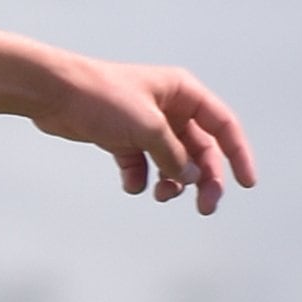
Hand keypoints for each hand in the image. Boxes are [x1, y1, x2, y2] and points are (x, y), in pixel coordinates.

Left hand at [33, 58, 258, 215]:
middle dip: (204, 179)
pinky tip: (131, 183)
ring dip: (172, 183)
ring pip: (172, 161)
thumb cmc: (103, 99)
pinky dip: (141, 179)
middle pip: (200, 150)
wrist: (53, 93)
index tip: (248, 184)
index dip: (238, 155)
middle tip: (205, 208)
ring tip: (161, 195)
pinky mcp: (121, 138)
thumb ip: (175, 156)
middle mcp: (169, 107)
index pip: (223, 125)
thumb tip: (190, 179)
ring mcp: (145, 124)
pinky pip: (142, 166)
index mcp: (183, 93)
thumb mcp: (149, 128)